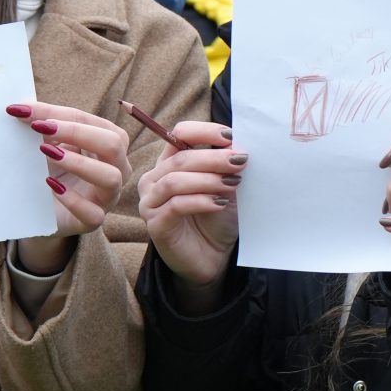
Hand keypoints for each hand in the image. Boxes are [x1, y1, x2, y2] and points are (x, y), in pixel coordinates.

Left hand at [9, 102, 129, 271]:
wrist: (43, 209)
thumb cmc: (51, 170)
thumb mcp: (48, 145)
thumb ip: (42, 127)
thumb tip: (20, 108)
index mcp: (108, 143)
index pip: (91, 122)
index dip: (59, 114)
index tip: (23, 111)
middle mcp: (116, 168)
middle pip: (114, 143)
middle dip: (76, 132)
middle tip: (40, 128)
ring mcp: (107, 196)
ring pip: (111, 177)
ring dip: (79, 163)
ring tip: (48, 153)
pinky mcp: (93, 220)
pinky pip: (93, 214)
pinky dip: (72, 199)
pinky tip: (51, 187)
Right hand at [136, 120, 243, 291]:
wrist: (213, 258)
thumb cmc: (217, 219)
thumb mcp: (226, 187)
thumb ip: (228, 166)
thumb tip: (239, 145)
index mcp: (170, 163)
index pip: (179, 134)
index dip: (204, 132)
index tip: (230, 137)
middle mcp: (154, 179)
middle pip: (180, 158)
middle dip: (213, 157)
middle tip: (240, 161)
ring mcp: (151, 202)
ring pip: (174, 181)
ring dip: (207, 179)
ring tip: (232, 183)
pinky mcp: (155, 224)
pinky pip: (175, 205)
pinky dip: (200, 201)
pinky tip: (219, 204)